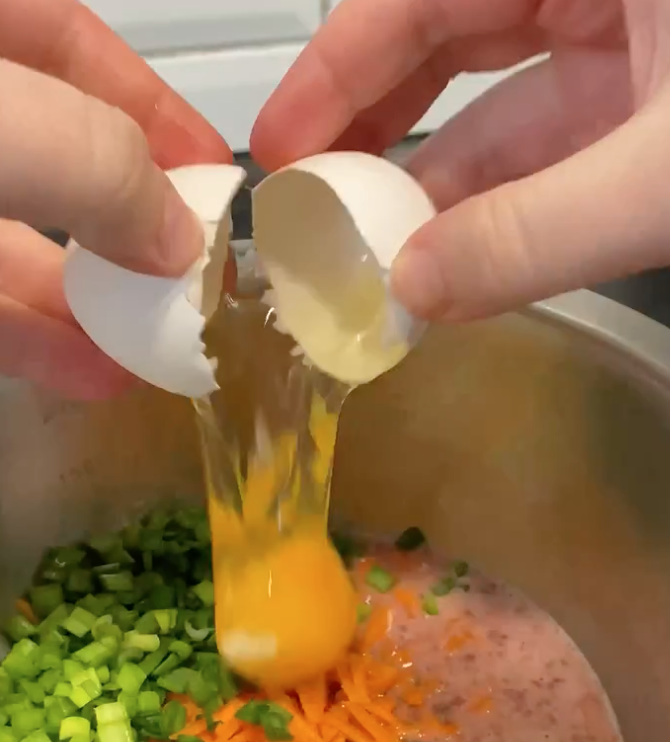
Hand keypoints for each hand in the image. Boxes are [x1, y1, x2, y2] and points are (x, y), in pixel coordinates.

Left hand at [0, 0, 230, 398]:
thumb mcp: (11, 123)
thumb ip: (103, 170)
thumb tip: (180, 243)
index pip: (74, 49)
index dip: (152, 109)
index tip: (217, 178)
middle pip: (57, 161)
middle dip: (130, 226)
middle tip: (194, 282)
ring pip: (16, 243)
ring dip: (90, 305)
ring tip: (159, 352)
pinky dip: (36, 342)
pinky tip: (92, 376)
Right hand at [252, 0, 669, 322]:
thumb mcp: (661, 179)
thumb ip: (536, 234)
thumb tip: (413, 289)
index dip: (335, 70)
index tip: (281, 148)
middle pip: (449, 37)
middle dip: (378, 126)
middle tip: (317, 203)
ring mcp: (634, 38)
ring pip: (506, 99)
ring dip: (441, 183)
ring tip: (378, 255)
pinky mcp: (651, 98)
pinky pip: (559, 141)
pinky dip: (509, 201)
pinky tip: (460, 260)